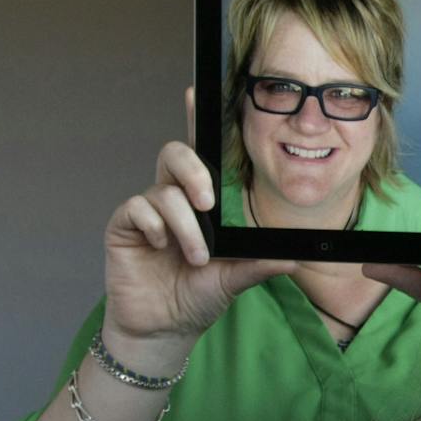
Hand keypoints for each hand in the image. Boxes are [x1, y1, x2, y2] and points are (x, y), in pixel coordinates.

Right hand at [102, 88, 293, 356]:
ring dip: (185, 224)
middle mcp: (173, 198)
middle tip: (209, 203)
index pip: (201, 154)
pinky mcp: (125, 226)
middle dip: (194, 172)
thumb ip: (259, 264)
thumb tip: (295, 257)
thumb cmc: (198, 296)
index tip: (195, 91)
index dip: (195, 119)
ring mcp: (148, 210)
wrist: (166, 328)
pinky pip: (138, 208)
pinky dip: (156, 226)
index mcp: (201, 202)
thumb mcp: (235, 278)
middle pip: (176, 155)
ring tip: (197, 257)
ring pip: (164, 190)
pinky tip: (162, 247)